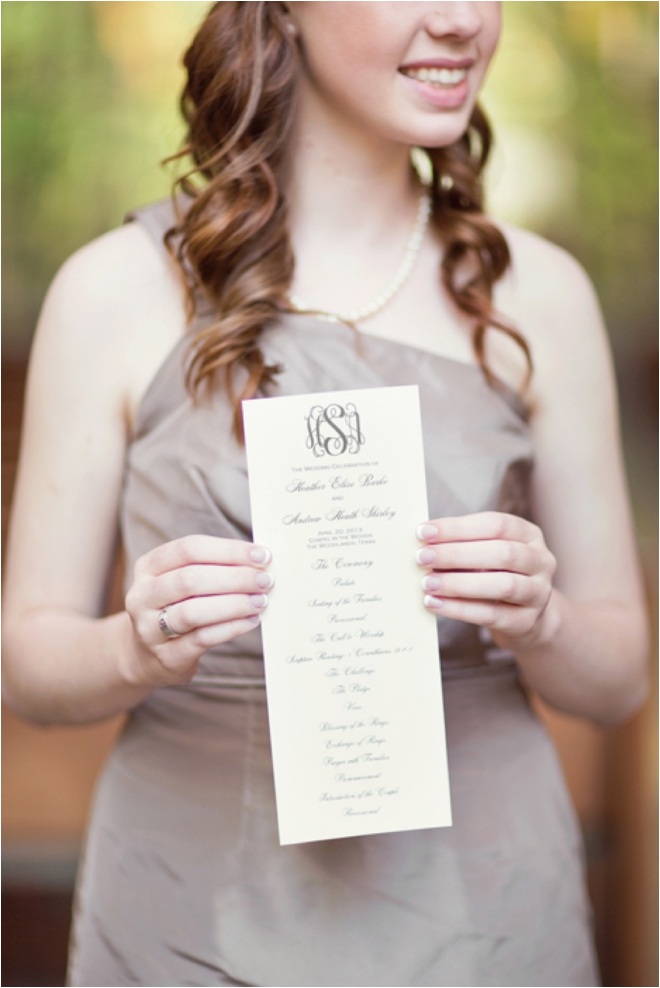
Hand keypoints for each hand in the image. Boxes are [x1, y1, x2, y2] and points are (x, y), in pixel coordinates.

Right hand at [123, 535, 272, 687]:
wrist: (146, 656)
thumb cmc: (176, 607)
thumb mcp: (180, 581)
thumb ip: (211, 567)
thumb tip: (259, 559)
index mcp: (148, 567)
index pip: (189, 549)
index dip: (228, 550)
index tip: (261, 555)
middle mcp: (143, 596)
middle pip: (190, 579)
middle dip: (235, 577)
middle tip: (266, 580)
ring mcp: (149, 629)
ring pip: (193, 611)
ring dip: (234, 604)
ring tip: (261, 601)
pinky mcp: (166, 656)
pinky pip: (202, 639)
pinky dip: (231, 628)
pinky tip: (251, 620)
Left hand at [415, 512, 556, 648]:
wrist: (526, 618)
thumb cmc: (496, 576)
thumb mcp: (486, 554)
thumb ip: (462, 545)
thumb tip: (423, 543)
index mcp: (529, 535)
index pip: (496, 524)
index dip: (458, 527)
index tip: (424, 533)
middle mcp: (541, 561)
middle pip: (502, 553)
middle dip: (457, 554)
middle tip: (422, 558)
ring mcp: (539, 593)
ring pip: (503, 585)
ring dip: (458, 583)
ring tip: (427, 583)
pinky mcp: (528, 621)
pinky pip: (492, 615)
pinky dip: (460, 609)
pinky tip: (435, 603)